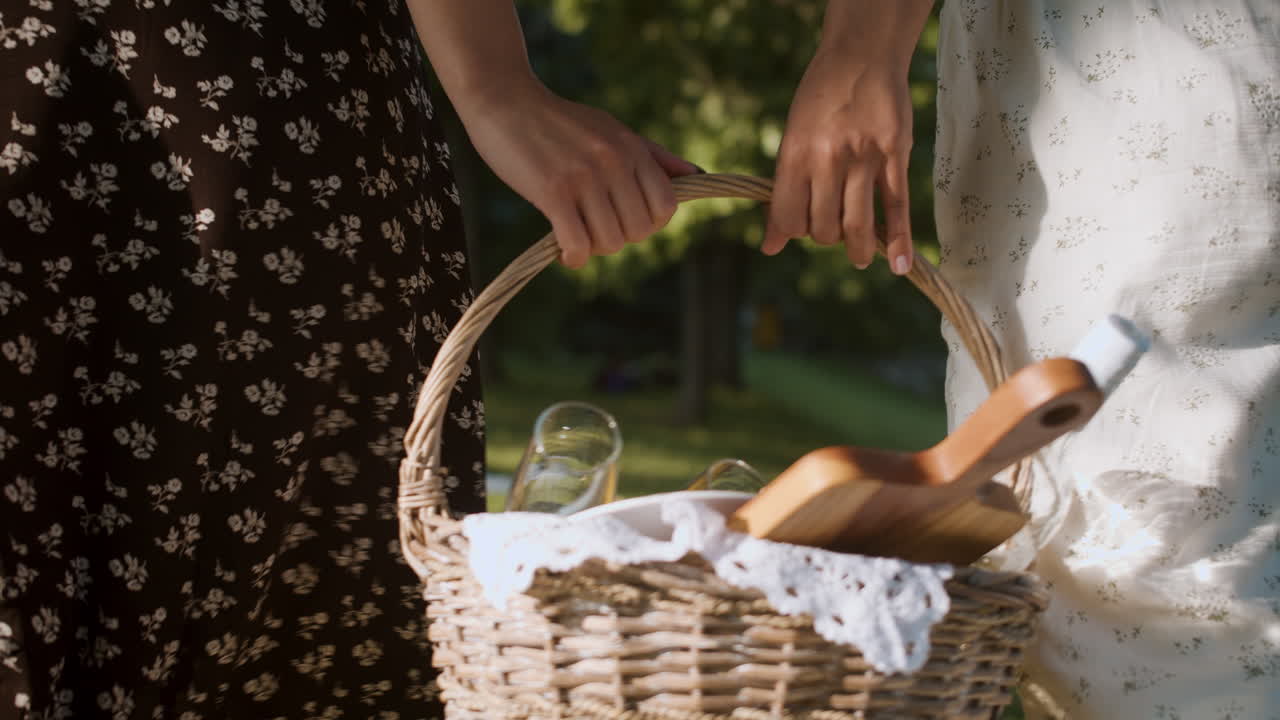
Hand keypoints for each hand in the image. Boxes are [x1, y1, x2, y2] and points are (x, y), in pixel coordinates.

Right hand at [458, 82, 698, 267]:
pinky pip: (578, 244)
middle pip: (639, 230)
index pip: (666, 206)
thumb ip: (653, 156)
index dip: (649, 224)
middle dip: (619, 238)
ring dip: (592, 248)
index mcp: (632, 148)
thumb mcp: (612, 129)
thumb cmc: (559, 122)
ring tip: (575, 234)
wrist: (504, 101)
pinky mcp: (553, 192)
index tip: (624, 221)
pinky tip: (564, 251)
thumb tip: (696, 175)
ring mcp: (584, 177)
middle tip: (593, 227)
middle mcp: (613, 162)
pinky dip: (574, 257)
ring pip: (610, 242)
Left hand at [764, 2, 929, 273]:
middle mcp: (827, 159)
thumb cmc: (820, 100)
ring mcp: (863, 158)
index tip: (802, 226)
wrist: (860, 56)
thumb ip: (783, 194)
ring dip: (858, 250)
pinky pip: (897, 206)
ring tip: (860, 257)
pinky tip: (899, 265)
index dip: (794, 231)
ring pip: (857, 225)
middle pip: (823, 228)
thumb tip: (770, 248)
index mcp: (795, 155)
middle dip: (826, 237)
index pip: (788, 219)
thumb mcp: (791, 138)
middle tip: (833, 228)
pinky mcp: (895, 155)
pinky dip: (899, 241)